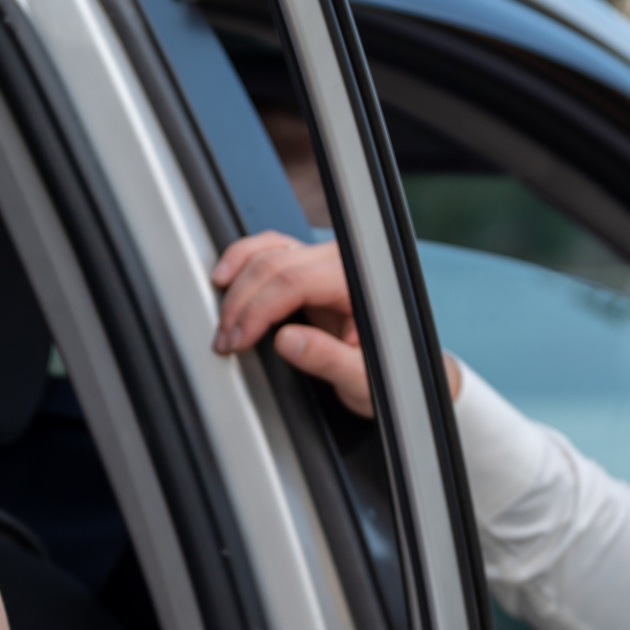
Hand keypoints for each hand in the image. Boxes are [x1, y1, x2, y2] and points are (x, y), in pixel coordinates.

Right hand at [210, 231, 462, 414]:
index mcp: (359, 282)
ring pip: (268, 250)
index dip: (257, 309)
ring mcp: (325, 261)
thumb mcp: (364, 379)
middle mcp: (342, 262)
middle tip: (225, 341)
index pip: (293, 281)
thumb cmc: (394, 373)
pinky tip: (226, 280)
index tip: (238, 340)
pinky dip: (244, 262)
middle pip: (274, 264)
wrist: (405, 370)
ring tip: (224, 318)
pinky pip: (271, 251)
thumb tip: (286, 341)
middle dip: (241, 303)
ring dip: (237, 280)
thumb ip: (328, 360)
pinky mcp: (310, 268)